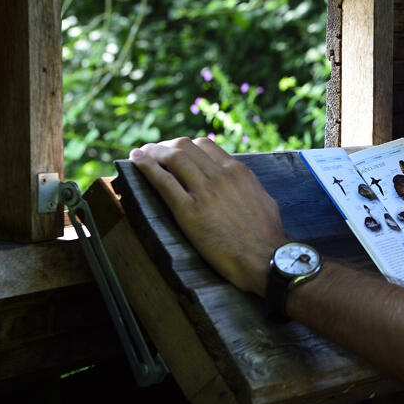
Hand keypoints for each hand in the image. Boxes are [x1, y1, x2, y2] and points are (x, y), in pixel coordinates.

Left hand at [129, 137, 289, 295]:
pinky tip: (135, 161)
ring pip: (173, 157)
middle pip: (185, 146)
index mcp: (238, 172)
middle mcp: (221, 176)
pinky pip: (163, 181)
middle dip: (165, 146)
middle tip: (153, 152)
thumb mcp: (262, 199)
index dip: (185, 146)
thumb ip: (246, 186)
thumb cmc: (267, 235)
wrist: (268, 258)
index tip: (174, 151)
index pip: (205, 145)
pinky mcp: (190, 211)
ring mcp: (205, 192)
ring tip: (139, 155)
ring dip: (152, 152)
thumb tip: (239, 182)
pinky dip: (145, 167)